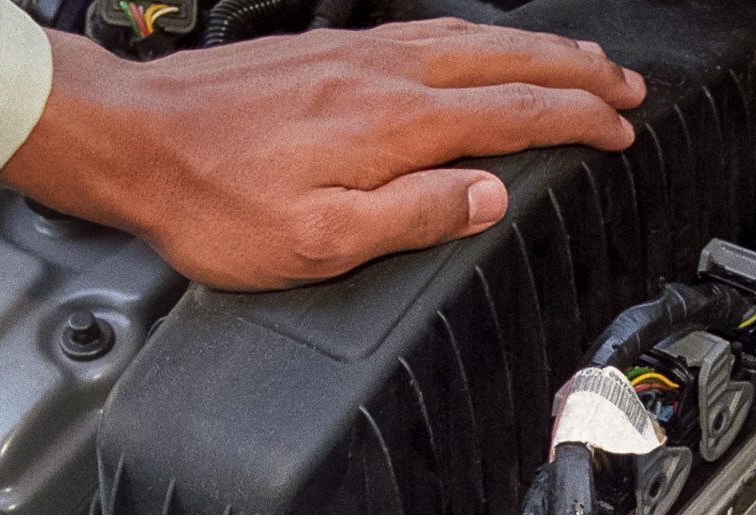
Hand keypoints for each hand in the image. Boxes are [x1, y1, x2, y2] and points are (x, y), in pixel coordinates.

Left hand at [1, 20, 646, 288]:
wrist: (129, 140)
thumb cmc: (213, 201)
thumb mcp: (319, 240)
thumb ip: (413, 216)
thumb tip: (487, 198)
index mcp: (394, 125)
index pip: (514, 115)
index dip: (576, 122)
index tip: (619, 131)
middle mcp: (383, 76)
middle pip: (505, 63)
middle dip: (575, 73)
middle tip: (625, 86)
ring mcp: (355, 55)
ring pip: (470, 39)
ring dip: (534, 50)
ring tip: (577, 59)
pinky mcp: (326, 51)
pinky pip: (428, 32)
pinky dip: (477, 38)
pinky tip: (481, 46)